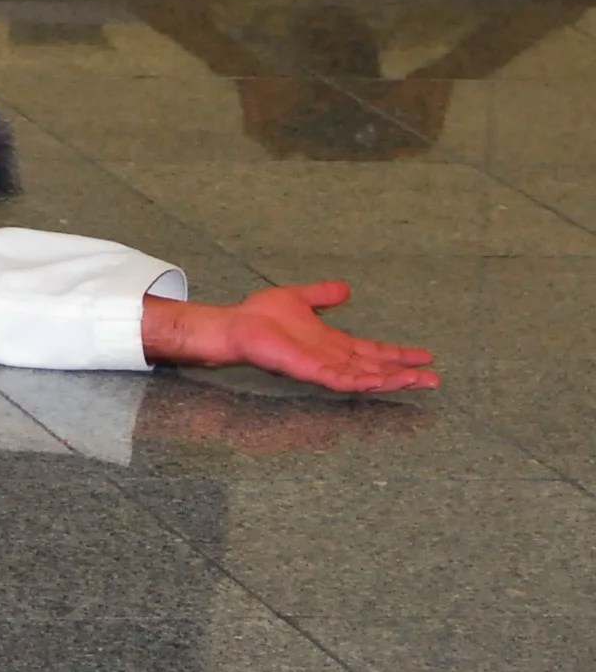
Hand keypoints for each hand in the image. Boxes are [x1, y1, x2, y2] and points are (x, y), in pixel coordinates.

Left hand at [145, 282, 438, 393]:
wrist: (236, 326)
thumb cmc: (262, 316)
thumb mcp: (300, 298)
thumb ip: (323, 296)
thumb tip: (346, 288)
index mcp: (333, 343)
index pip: (373, 351)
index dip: (399, 355)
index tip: (425, 357)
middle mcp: (333, 358)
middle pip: (377, 368)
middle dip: (405, 374)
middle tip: (435, 380)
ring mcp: (322, 366)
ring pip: (365, 377)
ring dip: (391, 380)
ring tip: (419, 382)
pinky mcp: (309, 370)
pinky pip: (339, 379)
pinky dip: (360, 382)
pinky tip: (379, 383)